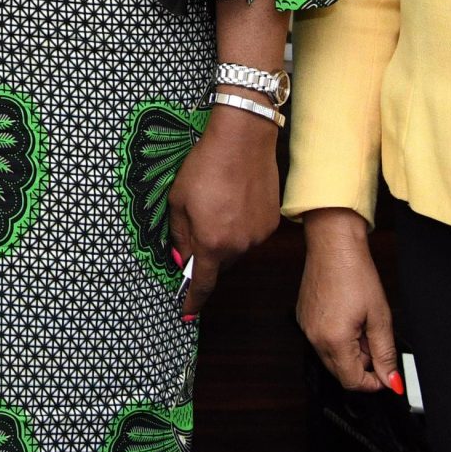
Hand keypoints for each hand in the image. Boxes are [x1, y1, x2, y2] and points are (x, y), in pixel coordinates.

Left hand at [166, 104, 280, 319]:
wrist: (243, 139)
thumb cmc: (205, 166)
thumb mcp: (178, 200)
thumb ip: (179, 234)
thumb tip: (182, 258)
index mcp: (212, 243)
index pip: (203, 283)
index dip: (193, 300)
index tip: (186, 312)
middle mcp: (239, 246)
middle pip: (220, 264)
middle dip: (206, 254)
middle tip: (197, 228)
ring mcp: (258, 235)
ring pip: (236, 249)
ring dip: (224, 238)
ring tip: (217, 205)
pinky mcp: (271, 222)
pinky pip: (251, 234)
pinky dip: (240, 225)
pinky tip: (234, 200)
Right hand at [298, 209, 401, 393]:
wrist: (333, 245)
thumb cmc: (355, 273)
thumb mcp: (380, 317)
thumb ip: (385, 354)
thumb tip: (391, 380)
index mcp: (334, 340)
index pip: (352, 381)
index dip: (373, 382)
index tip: (386, 374)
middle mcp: (314, 337)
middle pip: (340, 372)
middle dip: (362, 365)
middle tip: (376, 341)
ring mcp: (305, 327)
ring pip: (331, 356)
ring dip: (350, 351)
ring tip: (362, 325)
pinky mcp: (303, 317)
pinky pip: (321, 340)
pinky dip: (337, 338)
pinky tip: (348, 317)